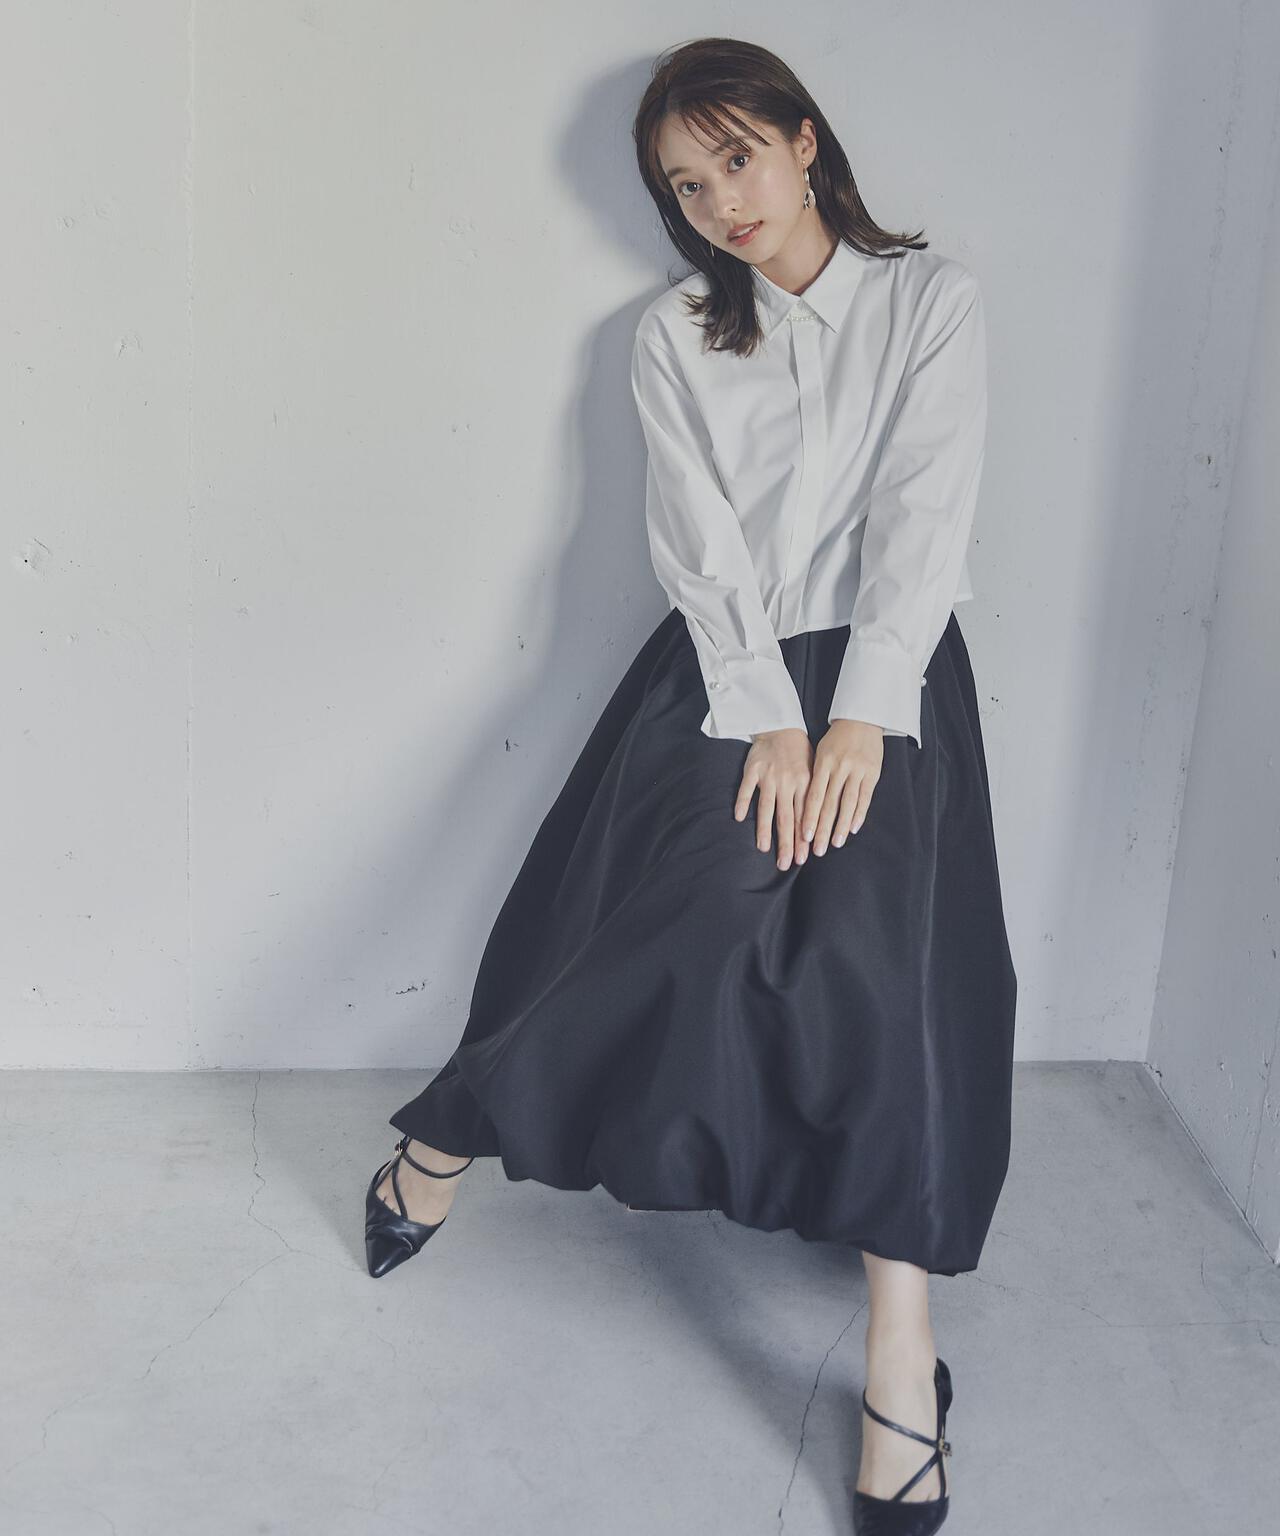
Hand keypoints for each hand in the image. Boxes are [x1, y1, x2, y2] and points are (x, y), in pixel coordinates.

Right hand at [734, 727, 814, 871]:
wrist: (781, 726)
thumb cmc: (799, 752)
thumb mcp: (814, 771)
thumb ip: (813, 796)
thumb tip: (816, 825)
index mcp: (805, 784)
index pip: (804, 816)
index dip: (803, 838)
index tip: (803, 858)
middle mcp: (787, 783)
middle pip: (787, 817)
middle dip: (787, 842)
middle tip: (785, 863)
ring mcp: (768, 777)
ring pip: (766, 807)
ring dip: (764, 829)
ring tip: (763, 848)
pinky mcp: (752, 770)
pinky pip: (746, 788)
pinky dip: (741, 802)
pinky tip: (738, 817)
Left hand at [800, 719, 883, 854]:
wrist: (862, 719)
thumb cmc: (836, 739)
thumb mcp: (820, 753)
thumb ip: (815, 777)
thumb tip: (805, 806)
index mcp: (823, 763)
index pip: (814, 795)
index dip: (810, 817)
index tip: (804, 837)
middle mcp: (840, 768)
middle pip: (830, 804)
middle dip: (823, 829)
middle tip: (817, 850)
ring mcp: (857, 770)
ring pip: (848, 803)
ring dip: (841, 826)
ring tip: (835, 844)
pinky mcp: (873, 773)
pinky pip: (865, 797)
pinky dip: (859, 814)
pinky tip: (853, 828)